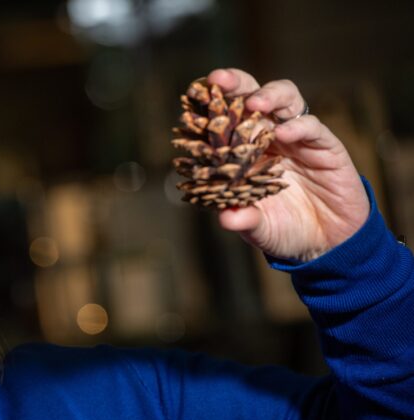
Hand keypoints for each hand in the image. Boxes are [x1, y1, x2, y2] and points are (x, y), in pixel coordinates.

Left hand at [206, 68, 368, 261]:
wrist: (325, 241)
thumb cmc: (284, 228)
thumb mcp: (259, 228)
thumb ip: (244, 219)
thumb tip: (225, 218)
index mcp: (246, 149)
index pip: (227, 117)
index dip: (211, 104)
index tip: (191, 94)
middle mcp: (270, 135)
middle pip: (253, 96)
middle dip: (236, 83)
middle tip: (218, 80)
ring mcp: (298, 137)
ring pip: (286, 99)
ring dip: (268, 95)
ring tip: (253, 104)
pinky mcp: (326, 146)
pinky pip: (312, 128)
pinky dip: (297, 127)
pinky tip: (283, 133)